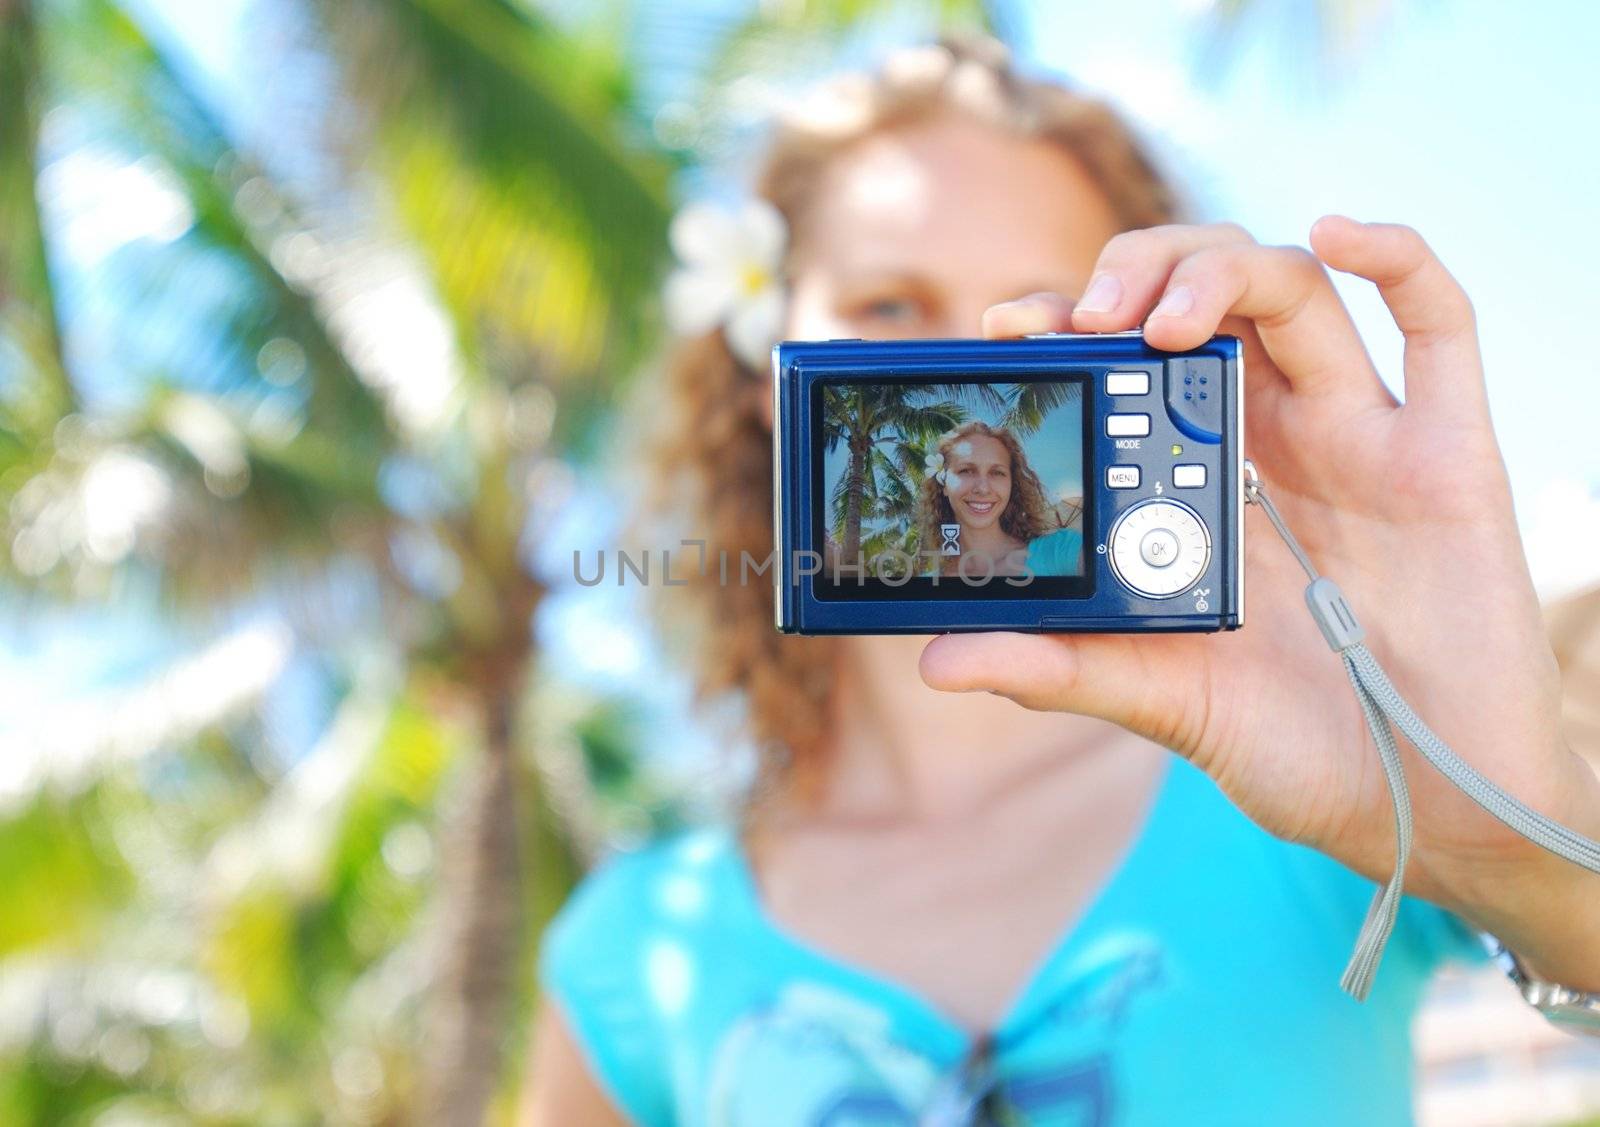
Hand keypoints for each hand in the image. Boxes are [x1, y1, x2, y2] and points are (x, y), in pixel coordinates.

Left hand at [921, 219, 1599, 985]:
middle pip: (1210, 294)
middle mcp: (1277, 442)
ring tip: (1162, 316)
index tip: (1011, 330)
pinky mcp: (1451, 455)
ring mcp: (1363, 438)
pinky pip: (1444, 327)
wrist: (1427, 807)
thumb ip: (1059, 669)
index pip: (1131, 361)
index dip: (1073, 323)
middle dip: (1141, 272)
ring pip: (1298, 290)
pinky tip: (1337, 233)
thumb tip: (938, 660)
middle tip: (1087, 315)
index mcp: (1202, 484)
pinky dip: (1398, 258)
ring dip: (1223, 269)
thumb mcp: (1161, 699)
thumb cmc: (1299, 747)